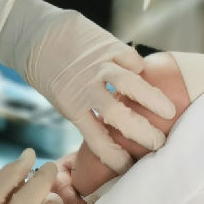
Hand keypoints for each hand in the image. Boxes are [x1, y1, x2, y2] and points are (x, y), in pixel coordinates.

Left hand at [0, 0, 174, 172]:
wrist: (35, 35)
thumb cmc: (48, 72)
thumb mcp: (61, 98)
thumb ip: (86, 110)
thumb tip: (114, 129)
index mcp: (71, 107)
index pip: (98, 140)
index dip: (115, 158)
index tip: (129, 168)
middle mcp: (86, 88)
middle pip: (119, 116)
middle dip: (142, 133)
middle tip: (159, 143)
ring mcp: (98, 65)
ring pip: (130, 84)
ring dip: (152, 100)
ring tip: (169, 111)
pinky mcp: (106, 45)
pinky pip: (130, 59)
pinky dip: (140, 68)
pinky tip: (145, 76)